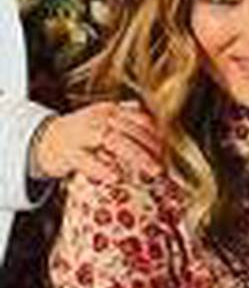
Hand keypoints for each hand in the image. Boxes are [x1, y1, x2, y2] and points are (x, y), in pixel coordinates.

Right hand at [29, 100, 162, 183]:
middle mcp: (97, 119)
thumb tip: (148, 114)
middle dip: (149, 148)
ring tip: (150, 171)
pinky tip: (116, 177)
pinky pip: (86, 160)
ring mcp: (82, 134)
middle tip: (163, 166)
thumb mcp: (102, 117)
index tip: (167, 151)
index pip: (139, 119)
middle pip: (128, 131)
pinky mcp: (68, 153)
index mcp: (109, 110)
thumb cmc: (79, 132)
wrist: (42, 139)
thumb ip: (125, 114)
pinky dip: (102, 168)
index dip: (156, 134)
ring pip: (111, 141)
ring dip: (135, 156)